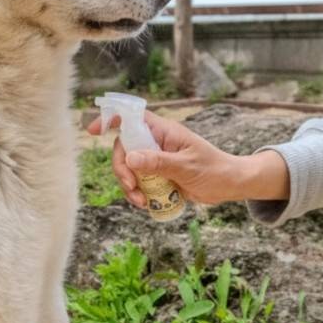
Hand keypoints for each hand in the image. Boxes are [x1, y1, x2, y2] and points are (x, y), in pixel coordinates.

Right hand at [86, 111, 288, 207]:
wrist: (229, 185)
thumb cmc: (214, 170)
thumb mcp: (187, 166)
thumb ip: (159, 162)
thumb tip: (131, 158)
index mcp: (163, 131)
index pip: (132, 117)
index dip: (110, 119)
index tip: (93, 130)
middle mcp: (156, 142)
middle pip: (124, 148)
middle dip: (121, 169)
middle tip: (132, 187)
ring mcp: (155, 159)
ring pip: (128, 168)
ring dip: (128, 186)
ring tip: (141, 202)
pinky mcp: (157, 175)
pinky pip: (137, 181)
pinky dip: (136, 194)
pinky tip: (146, 204)